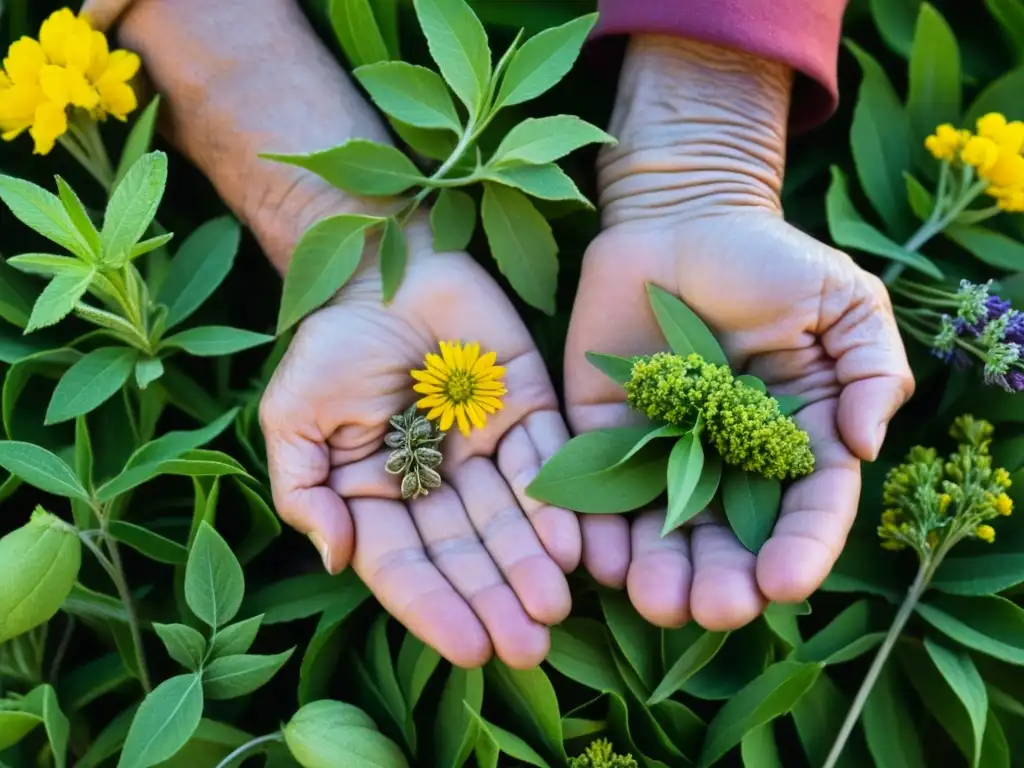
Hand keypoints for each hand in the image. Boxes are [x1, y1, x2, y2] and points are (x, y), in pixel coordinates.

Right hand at [260, 218, 580, 668]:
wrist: (382, 263)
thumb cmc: (330, 342)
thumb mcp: (294, 415)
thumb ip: (305, 490)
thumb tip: (336, 558)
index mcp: (380, 494)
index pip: (408, 565)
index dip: (435, 609)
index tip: (468, 651)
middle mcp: (439, 481)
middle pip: (470, 552)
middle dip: (497, 600)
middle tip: (528, 649)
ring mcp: (486, 446)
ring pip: (513, 516)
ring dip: (534, 563)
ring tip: (555, 608)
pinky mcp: (528, 406)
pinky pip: (546, 459)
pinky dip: (558, 501)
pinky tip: (572, 543)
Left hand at [564, 36, 913, 630]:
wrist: (680, 217)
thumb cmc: (769, 257)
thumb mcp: (843, 303)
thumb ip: (872, 371)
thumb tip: (864, 446)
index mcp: (790, 441)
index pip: (803, 509)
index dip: (800, 549)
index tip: (785, 581)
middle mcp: (724, 461)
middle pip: (727, 539)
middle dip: (722, 581)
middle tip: (713, 609)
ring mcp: (658, 451)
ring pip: (660, 531)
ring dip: (658, 573)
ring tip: (656, 600)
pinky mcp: (600, 431)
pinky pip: (597, 490)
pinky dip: (596, 528)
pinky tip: (599, 558)